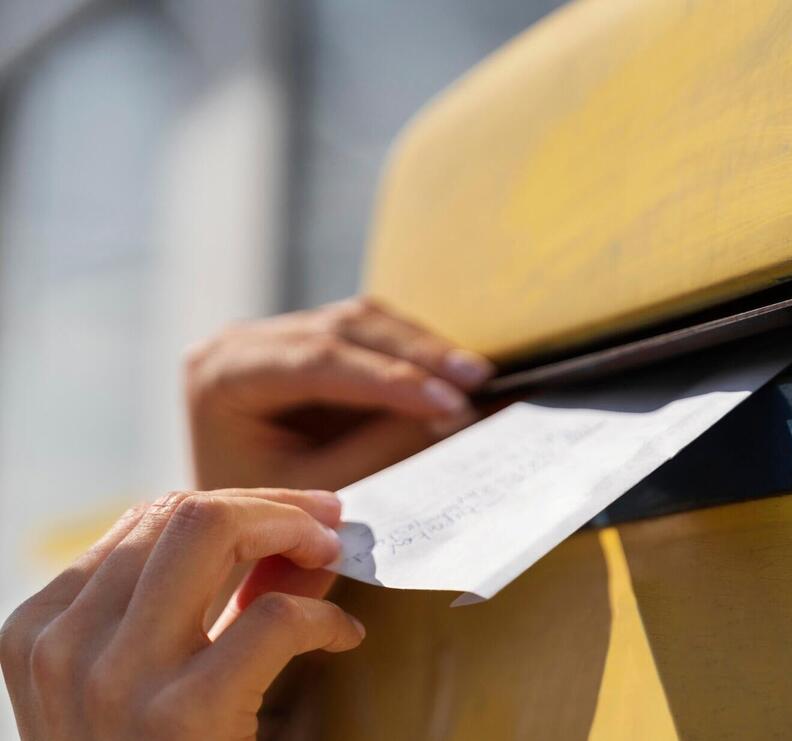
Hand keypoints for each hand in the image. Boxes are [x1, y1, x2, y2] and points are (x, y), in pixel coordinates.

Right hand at [1, 489, 362, 739]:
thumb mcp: (149, 683)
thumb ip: (207, 609)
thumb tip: (296, 543)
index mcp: (42, 633)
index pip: (147, 519)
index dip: (236, 504)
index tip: (294, 517)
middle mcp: (64, 647)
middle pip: (181, 511)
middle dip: (270, 503)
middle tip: (328, 523)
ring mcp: (114, 680)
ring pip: (210, 531)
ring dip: (292, 530)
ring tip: (332, 558)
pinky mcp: (180, 716)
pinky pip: (271, 619)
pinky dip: (321, 617)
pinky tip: (341, 639)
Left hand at [186, 297, 494, 491]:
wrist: (232, 533)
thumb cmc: (263, 520)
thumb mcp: (320, 489)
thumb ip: (381, 450)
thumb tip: (457, 415)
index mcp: (221, 376)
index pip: (317, 361)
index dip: (390, 379)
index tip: (450, 400)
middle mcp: (240, 342)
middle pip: (343, 329)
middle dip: (417, 355)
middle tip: (476, 379)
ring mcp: (272, 336)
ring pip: (362, 322)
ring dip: (423, 349)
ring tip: (476, 377)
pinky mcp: (305, 342)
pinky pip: (368, 335)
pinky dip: (412, 354)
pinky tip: (453, 374)